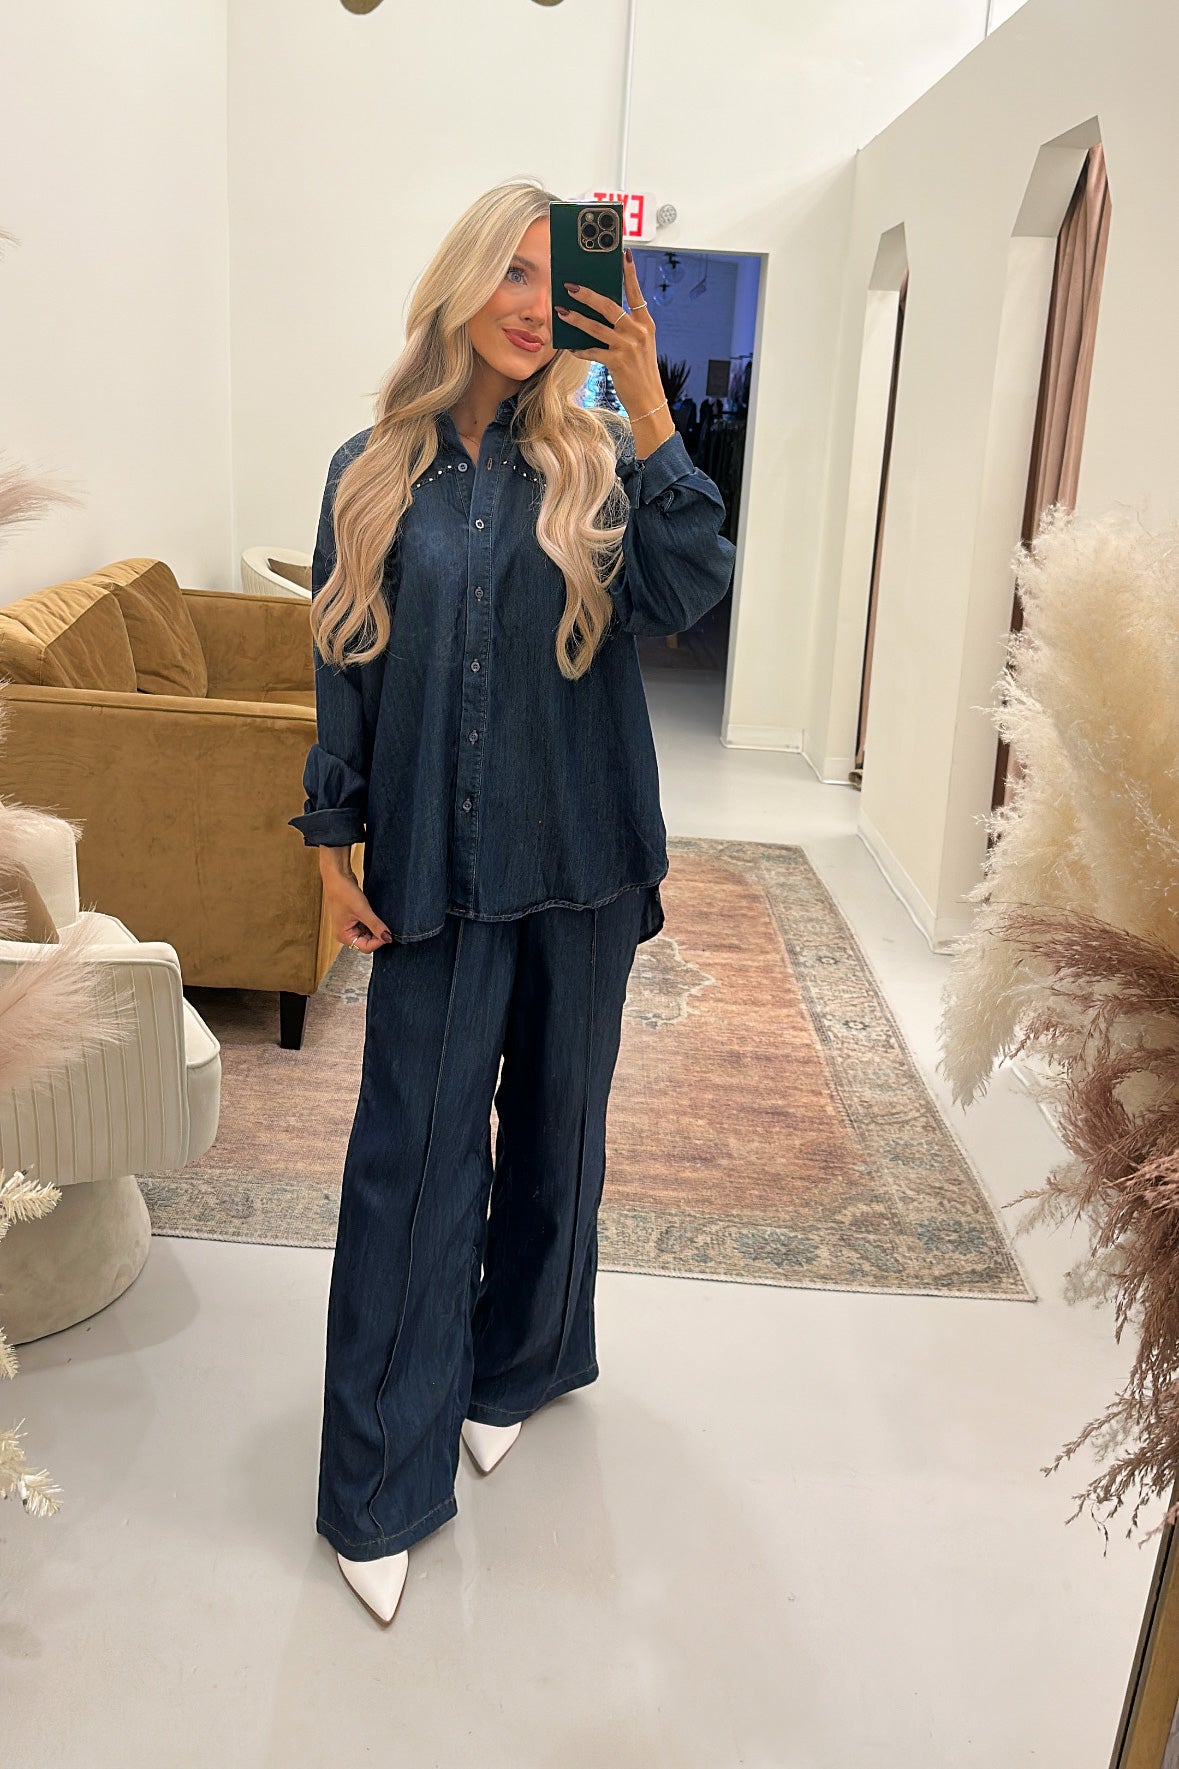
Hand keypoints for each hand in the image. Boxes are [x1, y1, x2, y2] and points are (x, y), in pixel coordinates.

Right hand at [321, 865, 392, 951]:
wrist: (338, 876)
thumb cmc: (343, 892)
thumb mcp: (363, 910)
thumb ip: (376, 926)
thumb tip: (388, 938)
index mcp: (343, 935)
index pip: (366, 947)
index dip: (378, 941)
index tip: (389, 933)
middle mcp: (346, 933)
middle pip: (368, 942)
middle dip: (378, 934)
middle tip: (386, 924)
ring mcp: (350, 926)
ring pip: (369, 933)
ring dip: (376, 928)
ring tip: (378, 916)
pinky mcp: (355, 918)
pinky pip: (367, 925)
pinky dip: (373, 922)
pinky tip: (376, 914)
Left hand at [556, 247, 663, 420]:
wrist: (649, 400)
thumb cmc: (640, 371)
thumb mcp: (639, 345)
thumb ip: (624, 328)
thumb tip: (598, 314)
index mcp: (645, 324)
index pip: (637, 293)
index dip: (630, 273)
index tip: (624, 254)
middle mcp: (638, 332)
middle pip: (610, 306)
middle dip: (587, 294)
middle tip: (570, 286)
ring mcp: (628, 347)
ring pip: (596, 327)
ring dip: (576, 318)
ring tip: (561, 311)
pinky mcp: (617, 362)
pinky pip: (592, 351)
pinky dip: (579, 349)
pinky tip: (569, 347)